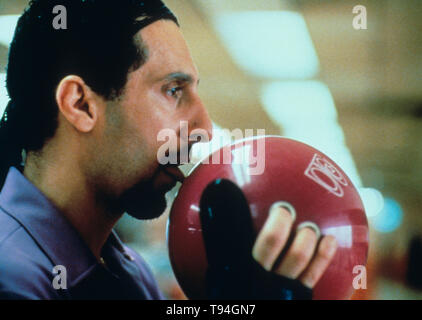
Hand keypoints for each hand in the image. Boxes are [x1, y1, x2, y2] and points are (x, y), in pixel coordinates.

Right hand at [199, 178, 337, 299]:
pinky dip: (323, 256)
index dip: (232, 211)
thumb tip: (213, 209)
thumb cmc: (233, 298)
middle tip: (284, 209)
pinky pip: (314, 276)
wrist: (246, 318)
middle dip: (280, 219)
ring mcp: (280, 293)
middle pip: (271, 241)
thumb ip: (216, 253)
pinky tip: (330, 241)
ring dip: (305, 237)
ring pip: (297, 258)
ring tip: (309, 227)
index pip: (230, 238)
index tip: (237, 189)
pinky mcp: (299, 302)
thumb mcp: (217, 283)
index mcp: (231, 274)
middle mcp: (255, 282)